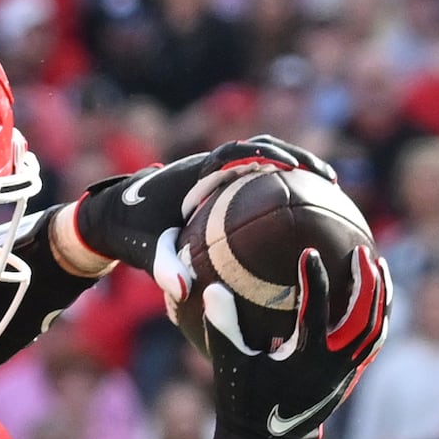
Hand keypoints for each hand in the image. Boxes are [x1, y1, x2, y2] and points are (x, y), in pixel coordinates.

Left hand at [66, 135, 333, 269]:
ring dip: (292, 168)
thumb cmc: (130, 233)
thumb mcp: (146, 252)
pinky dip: (279, 188)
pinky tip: (301, 215)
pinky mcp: (218, 186)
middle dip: (296, 157)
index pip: (237, 153)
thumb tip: (184, 291)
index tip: (294, 170)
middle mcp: (209, 166)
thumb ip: (164, 268)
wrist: (111, 218)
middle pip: (261, 147)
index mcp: (195, 173)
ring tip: (327, 192)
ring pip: (261, 159)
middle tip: (327, 181)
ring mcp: (215, 173)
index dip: (267, 156)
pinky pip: (254, 179)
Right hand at [167, 230, 392, 438]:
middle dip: (366, 282)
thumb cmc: (243, 404)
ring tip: (379, 266)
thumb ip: (223, 326)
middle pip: (363, 318)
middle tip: (361, 251)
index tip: (309, 252)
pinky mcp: (348, 378)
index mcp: (306, 359)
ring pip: (375, 330)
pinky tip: (374, 301)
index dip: (315, 278)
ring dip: (381, 297)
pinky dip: (377, 318)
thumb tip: (213, 288)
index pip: (317, 310)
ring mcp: (345, 373)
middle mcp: (333, 366)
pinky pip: (372, 343)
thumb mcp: (230, 365)